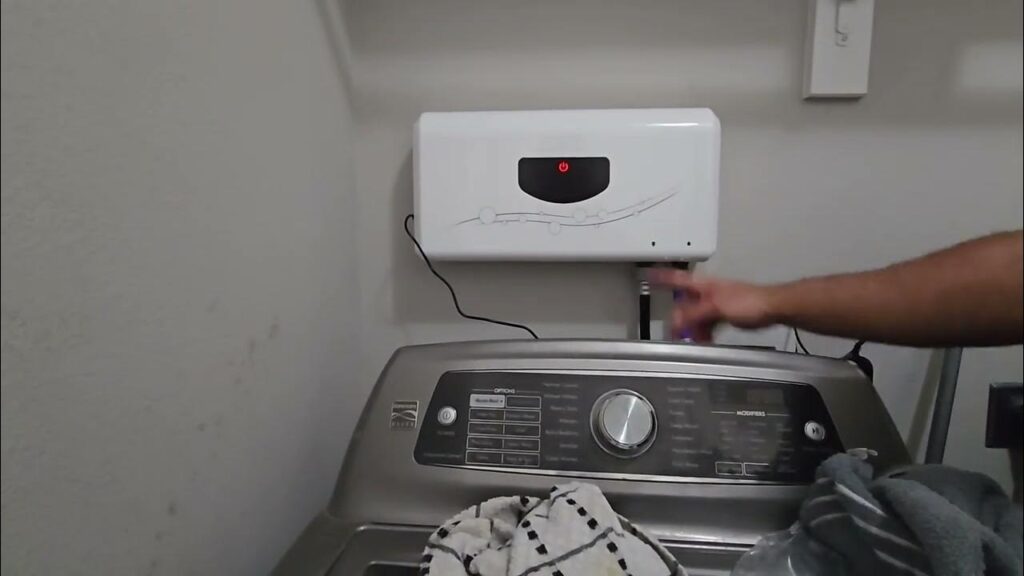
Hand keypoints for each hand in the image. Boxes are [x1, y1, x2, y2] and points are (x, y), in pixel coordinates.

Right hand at [646, 269, 776, 341]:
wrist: (772, 308)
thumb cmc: (749, 301)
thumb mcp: (716, 307)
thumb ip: (695, 314)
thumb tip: (676, 321)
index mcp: (703, 285)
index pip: (677, 279)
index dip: (661, 277)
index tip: (647, 274)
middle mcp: (707, 293)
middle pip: (685, 305)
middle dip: (679, 319)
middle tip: (674, 333)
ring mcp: (715, 304)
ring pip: (696, 317)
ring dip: (693, 329)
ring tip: (692, 340)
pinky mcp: (724, 314)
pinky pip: (707, 324)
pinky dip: (704, 333)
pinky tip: (705, 341)